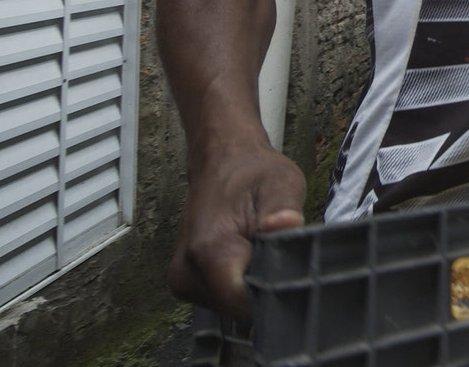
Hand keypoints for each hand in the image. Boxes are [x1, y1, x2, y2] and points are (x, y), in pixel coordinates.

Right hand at [167, 141, 306, 319]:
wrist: (220, 162)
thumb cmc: (252, 173)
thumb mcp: (280, 183)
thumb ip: (282, 208)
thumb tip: (287, 224)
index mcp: (208, 251)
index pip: (242, 304)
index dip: (271, 294)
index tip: (287, 271)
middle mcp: (186, 273)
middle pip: (237, 307)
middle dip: (263, 286)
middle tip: (272, 250)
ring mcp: (181, 281)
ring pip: (230, 305)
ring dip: (250, 283)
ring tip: (256, 248)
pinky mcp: (184, 283)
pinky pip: (221, 297)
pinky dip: (237, 281)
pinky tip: (244, 255)